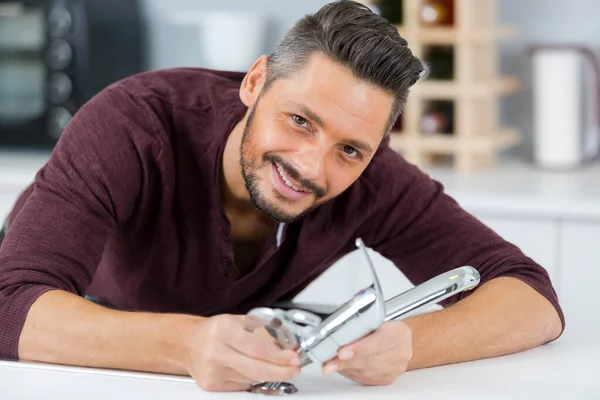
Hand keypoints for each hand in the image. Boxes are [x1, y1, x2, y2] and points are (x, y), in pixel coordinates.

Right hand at [184, 314, 301, 391]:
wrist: (188, 343)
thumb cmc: (216, 330)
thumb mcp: (239, 321)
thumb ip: (263, 331)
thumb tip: (288, 344)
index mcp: (224, 329)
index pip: (258, 348)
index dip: (280, 356)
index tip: (294, 357)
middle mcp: (216, 351)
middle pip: (257, 369)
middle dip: (281, 371)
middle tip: (294, 369)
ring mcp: (213, 371)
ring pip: (252, 378)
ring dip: (269, 373)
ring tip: (275, 364)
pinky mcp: (211, 385)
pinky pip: (242, 385)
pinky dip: (253, 378)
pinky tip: (251, 368)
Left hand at [321, 320, 412, 385]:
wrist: (398, 337)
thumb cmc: (384, 324)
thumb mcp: (374, 315)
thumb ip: (357, 317)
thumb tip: (336, 318)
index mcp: (398, 331)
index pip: (379, 341)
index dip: (359, 348)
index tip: (342, 352)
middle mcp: (401, 351)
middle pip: (371, 360)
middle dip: (346, 361)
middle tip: (329, 361)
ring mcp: (396, 366)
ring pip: (367, 371)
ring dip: (346, 368)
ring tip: (331, 363)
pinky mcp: (389, 377)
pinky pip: (366, 378)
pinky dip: (351, 373)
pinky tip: (343, 366)